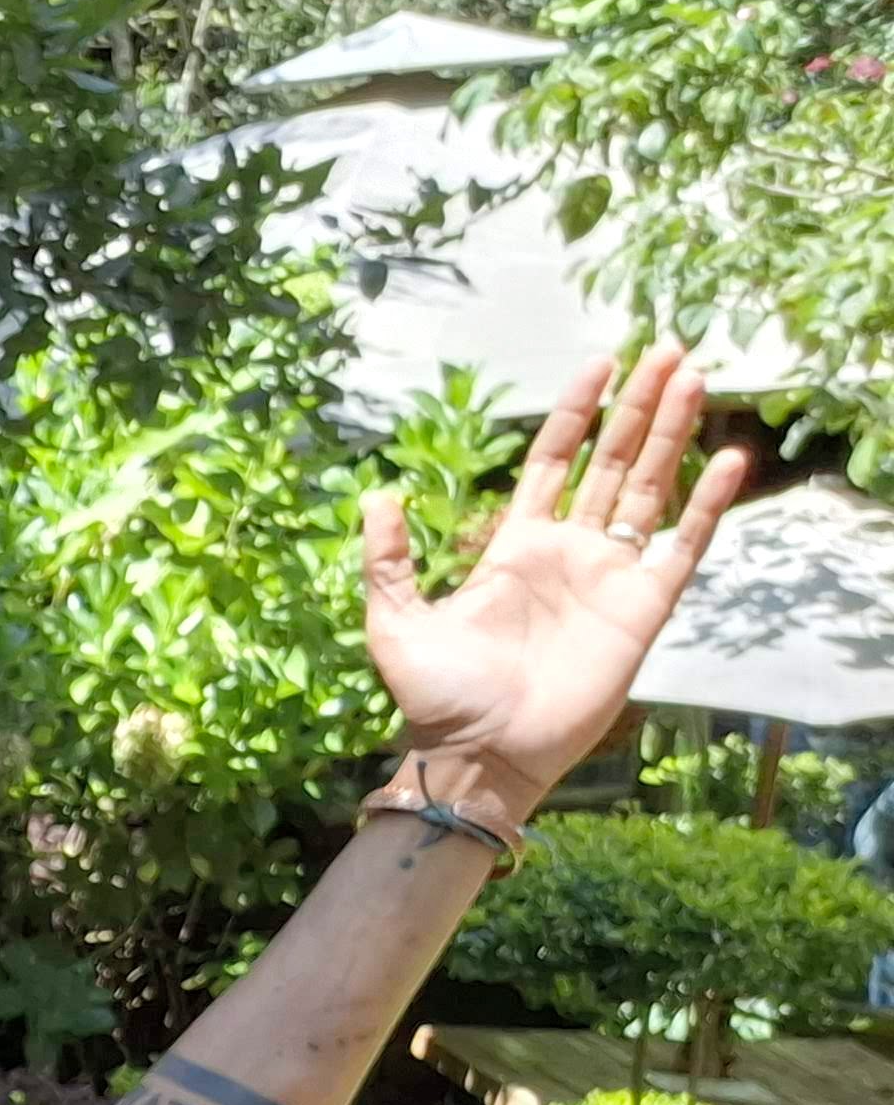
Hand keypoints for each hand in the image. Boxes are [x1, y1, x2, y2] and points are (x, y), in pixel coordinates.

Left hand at [359, 344, 745, 824]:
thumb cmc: (436, 698)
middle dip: (638, 407)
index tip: (600, 364)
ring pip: (651, 489)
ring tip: (694, 377)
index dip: (576, 413)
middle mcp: (569, 552)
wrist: (479, 755)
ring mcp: (609, 577)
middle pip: (613, 462)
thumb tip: (378, 495)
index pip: (553, 461)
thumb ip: (388, 559)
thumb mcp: (396, 622)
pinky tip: (726, 458)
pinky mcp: (643, 609)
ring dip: (672, 434)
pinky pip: (682, 547)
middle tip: (667, 348)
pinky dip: (706, 504)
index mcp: (514, 547)